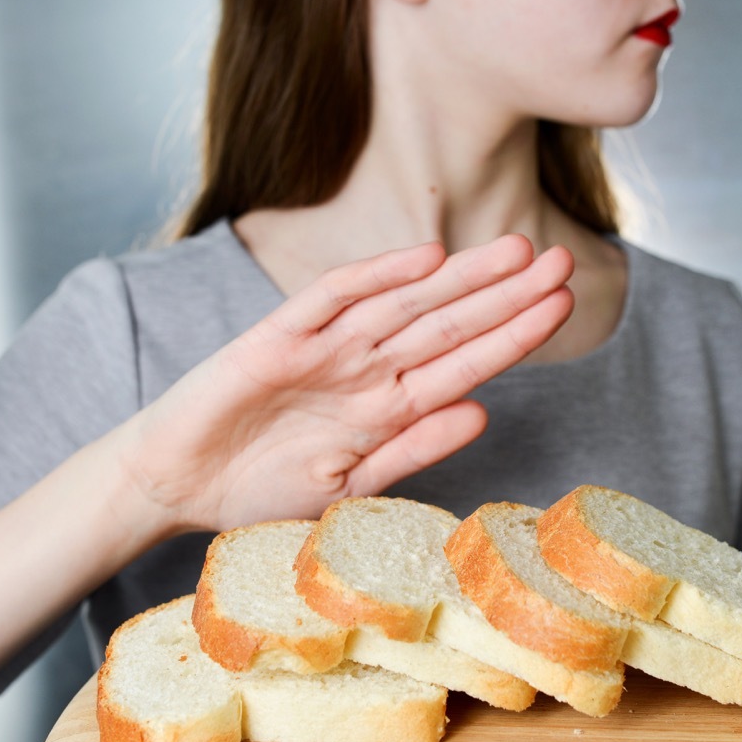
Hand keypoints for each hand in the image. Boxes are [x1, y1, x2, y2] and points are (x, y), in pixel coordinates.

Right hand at [117, 234, 573, 535]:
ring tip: (516, 251)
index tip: (565, 306)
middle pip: (448, 323)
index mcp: (389, 408)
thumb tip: (484, 414)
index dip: (515, 335)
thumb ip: (413, 449)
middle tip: (564, 261)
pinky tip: (424, 258)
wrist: (177, 485)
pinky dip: (375, 278)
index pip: (466, 364)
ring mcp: (325, 349)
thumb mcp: (349, 485)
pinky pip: (331, 299)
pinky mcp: (277, 337)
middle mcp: (366, 370)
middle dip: (507, 293)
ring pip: (404, 303)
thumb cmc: (260, 490)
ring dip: (460, 278)